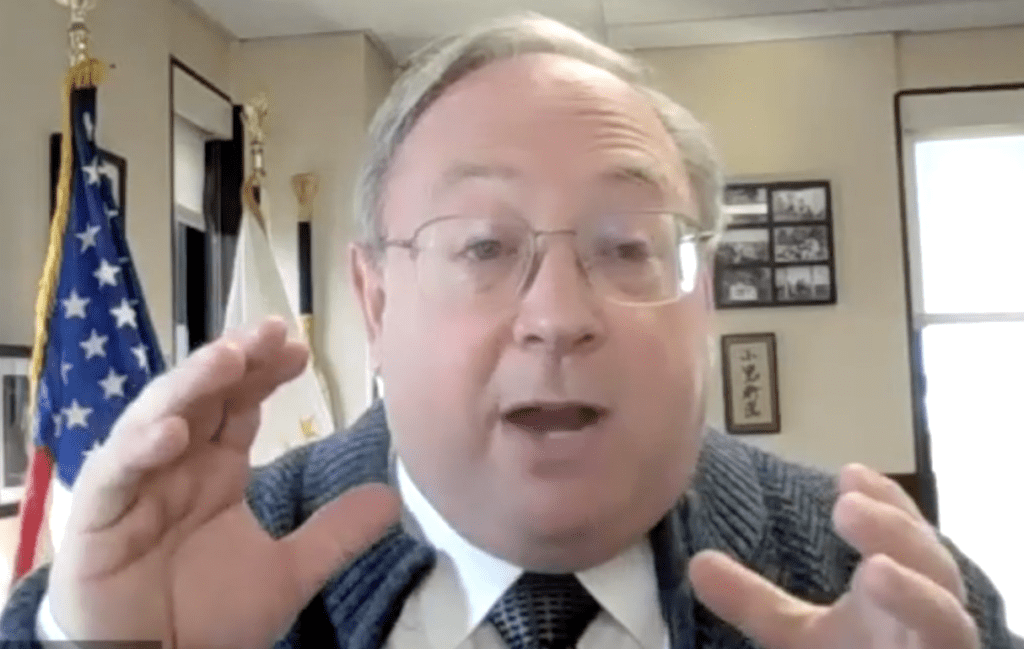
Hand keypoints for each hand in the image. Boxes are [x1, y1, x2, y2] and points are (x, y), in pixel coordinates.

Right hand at [48, 318, 399, 647]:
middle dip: (232, 360)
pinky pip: (114, 476)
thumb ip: (336, 533)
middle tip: (268, 331)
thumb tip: (393, 498)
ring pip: (155, 419)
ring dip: (190, 386)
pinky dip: (138, 450)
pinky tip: (173, 432)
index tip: (299, 347)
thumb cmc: (207, 619)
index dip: (265, 373)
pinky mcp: (97, 521)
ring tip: (227, 358)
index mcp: (216, 470)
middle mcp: (176, 466)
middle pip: (202, 397)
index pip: (240, 404)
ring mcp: (135, 487)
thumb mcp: (288, 572)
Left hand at [689, 464, 978, 648]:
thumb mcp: (798, 634)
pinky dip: (924, 619)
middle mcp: (928, 608)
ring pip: (946, 613)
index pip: (900, 529)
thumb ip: (754, 599)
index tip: (849, 473)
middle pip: (928, 560)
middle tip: (847, 505)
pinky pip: (948, 644)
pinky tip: (890, 593)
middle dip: (894, 529)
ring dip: (913, 589)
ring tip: (875, 569)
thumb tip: (697, 563)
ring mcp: (940, 642)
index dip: (884, 499)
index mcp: (898, 582)